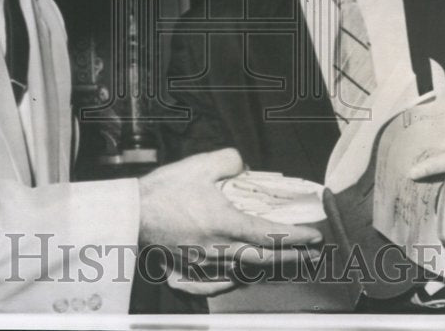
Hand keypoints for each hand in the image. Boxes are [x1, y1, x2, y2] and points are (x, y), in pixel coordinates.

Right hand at [139, 148, 321, 293]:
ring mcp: (201, 264)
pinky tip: (238, 276)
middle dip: (291, 257)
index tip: (314, 237)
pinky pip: (214, 283)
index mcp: (225, 224)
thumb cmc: (164, 189)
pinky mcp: (185, 271)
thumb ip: (230, 161)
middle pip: (263, 258)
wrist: (130, 212)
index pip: (270, 234)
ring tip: (283, 262)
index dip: (296, 237)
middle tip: (310, 255)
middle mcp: (217, 249)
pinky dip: (230, 281)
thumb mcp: (201, 164)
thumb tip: (244, 166)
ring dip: (266, 267)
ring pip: (242, 271)